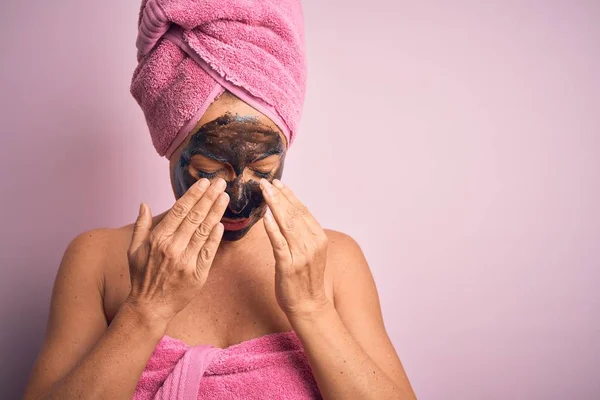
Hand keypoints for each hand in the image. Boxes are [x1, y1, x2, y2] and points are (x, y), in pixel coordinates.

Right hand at [125, 178, 228, 324]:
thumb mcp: (133, 250)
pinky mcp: (197, 274)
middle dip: (208, 197)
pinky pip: (209, 251)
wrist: (150, 306)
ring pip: (203, 231)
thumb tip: (144, 204)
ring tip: (224, 197)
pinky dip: (215, 237)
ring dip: (215, 212)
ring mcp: (185, 261)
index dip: (192, 195)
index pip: (179, 211)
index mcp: (157, 239)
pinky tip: (221, 223)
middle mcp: (172, 248)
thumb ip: (141, 225)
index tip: (203, 182)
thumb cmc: (142, 276)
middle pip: (194, 217)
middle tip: (220, 182)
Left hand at [259, 178, 329, 319]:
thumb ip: (302, 233)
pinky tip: (265, 217)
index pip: (302, 210)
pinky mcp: (288, 266)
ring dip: (274, 206)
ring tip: (264, 192)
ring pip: (287, 225)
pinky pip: (279, 244)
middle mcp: (312, 243)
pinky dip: (273, 229)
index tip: (277, 183)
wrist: (309, 305)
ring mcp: (301, 255)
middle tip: (265, 182)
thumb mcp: (310, 251)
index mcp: (318, 237)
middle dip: (279, 196)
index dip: (289, 195)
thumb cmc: (305, 277)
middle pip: (294, 214)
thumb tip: (288, 212)